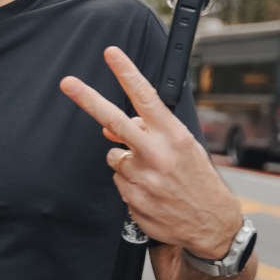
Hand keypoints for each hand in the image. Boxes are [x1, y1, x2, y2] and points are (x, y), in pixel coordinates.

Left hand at [60, 46, 242, 258]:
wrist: (211, 225)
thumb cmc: (198, 181)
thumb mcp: (184, 148)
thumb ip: (149, 131)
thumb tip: (110, 126)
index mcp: (173, 136)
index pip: (145, 98)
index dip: (127, 73)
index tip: (112, 54)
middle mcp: (156, 154)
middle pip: (114, 120)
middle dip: (88, 99)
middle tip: (68, 83)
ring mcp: (142, 178)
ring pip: (115, 157)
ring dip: (127, 161)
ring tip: (152, 173)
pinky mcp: (132, 198)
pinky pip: (119, 181)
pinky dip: (130, 183)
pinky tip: (150, 190)